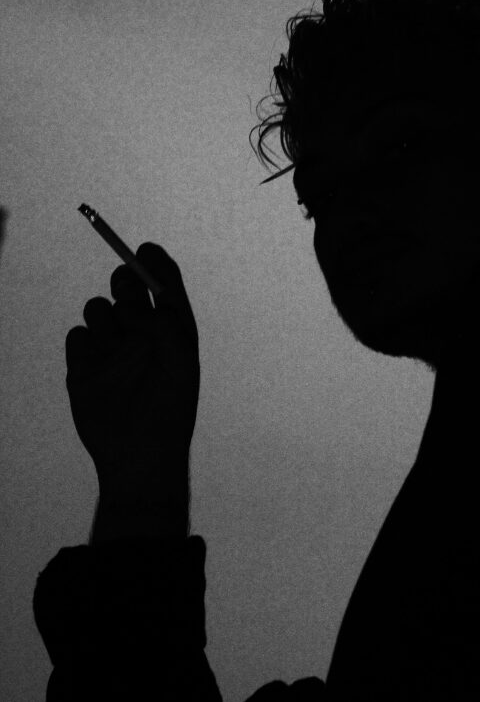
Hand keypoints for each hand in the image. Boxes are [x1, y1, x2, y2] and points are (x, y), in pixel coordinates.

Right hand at [65, 243, 199, 498]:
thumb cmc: (169, 404)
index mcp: (172, 330)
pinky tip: (99, 365)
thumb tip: (143, 293)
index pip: (164, 285)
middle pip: (128, 289)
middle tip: (128, 286)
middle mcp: (141, 334)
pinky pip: (78, 337)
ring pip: (99, 309)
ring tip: (119, 344)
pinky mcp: (84, 367)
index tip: (145, 248)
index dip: (156, 263)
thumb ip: (164, 317)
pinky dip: (85, 342)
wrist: (139, 452)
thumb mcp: (179, 355)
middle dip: (127, 281)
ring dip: (105, 315)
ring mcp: (112, 349)